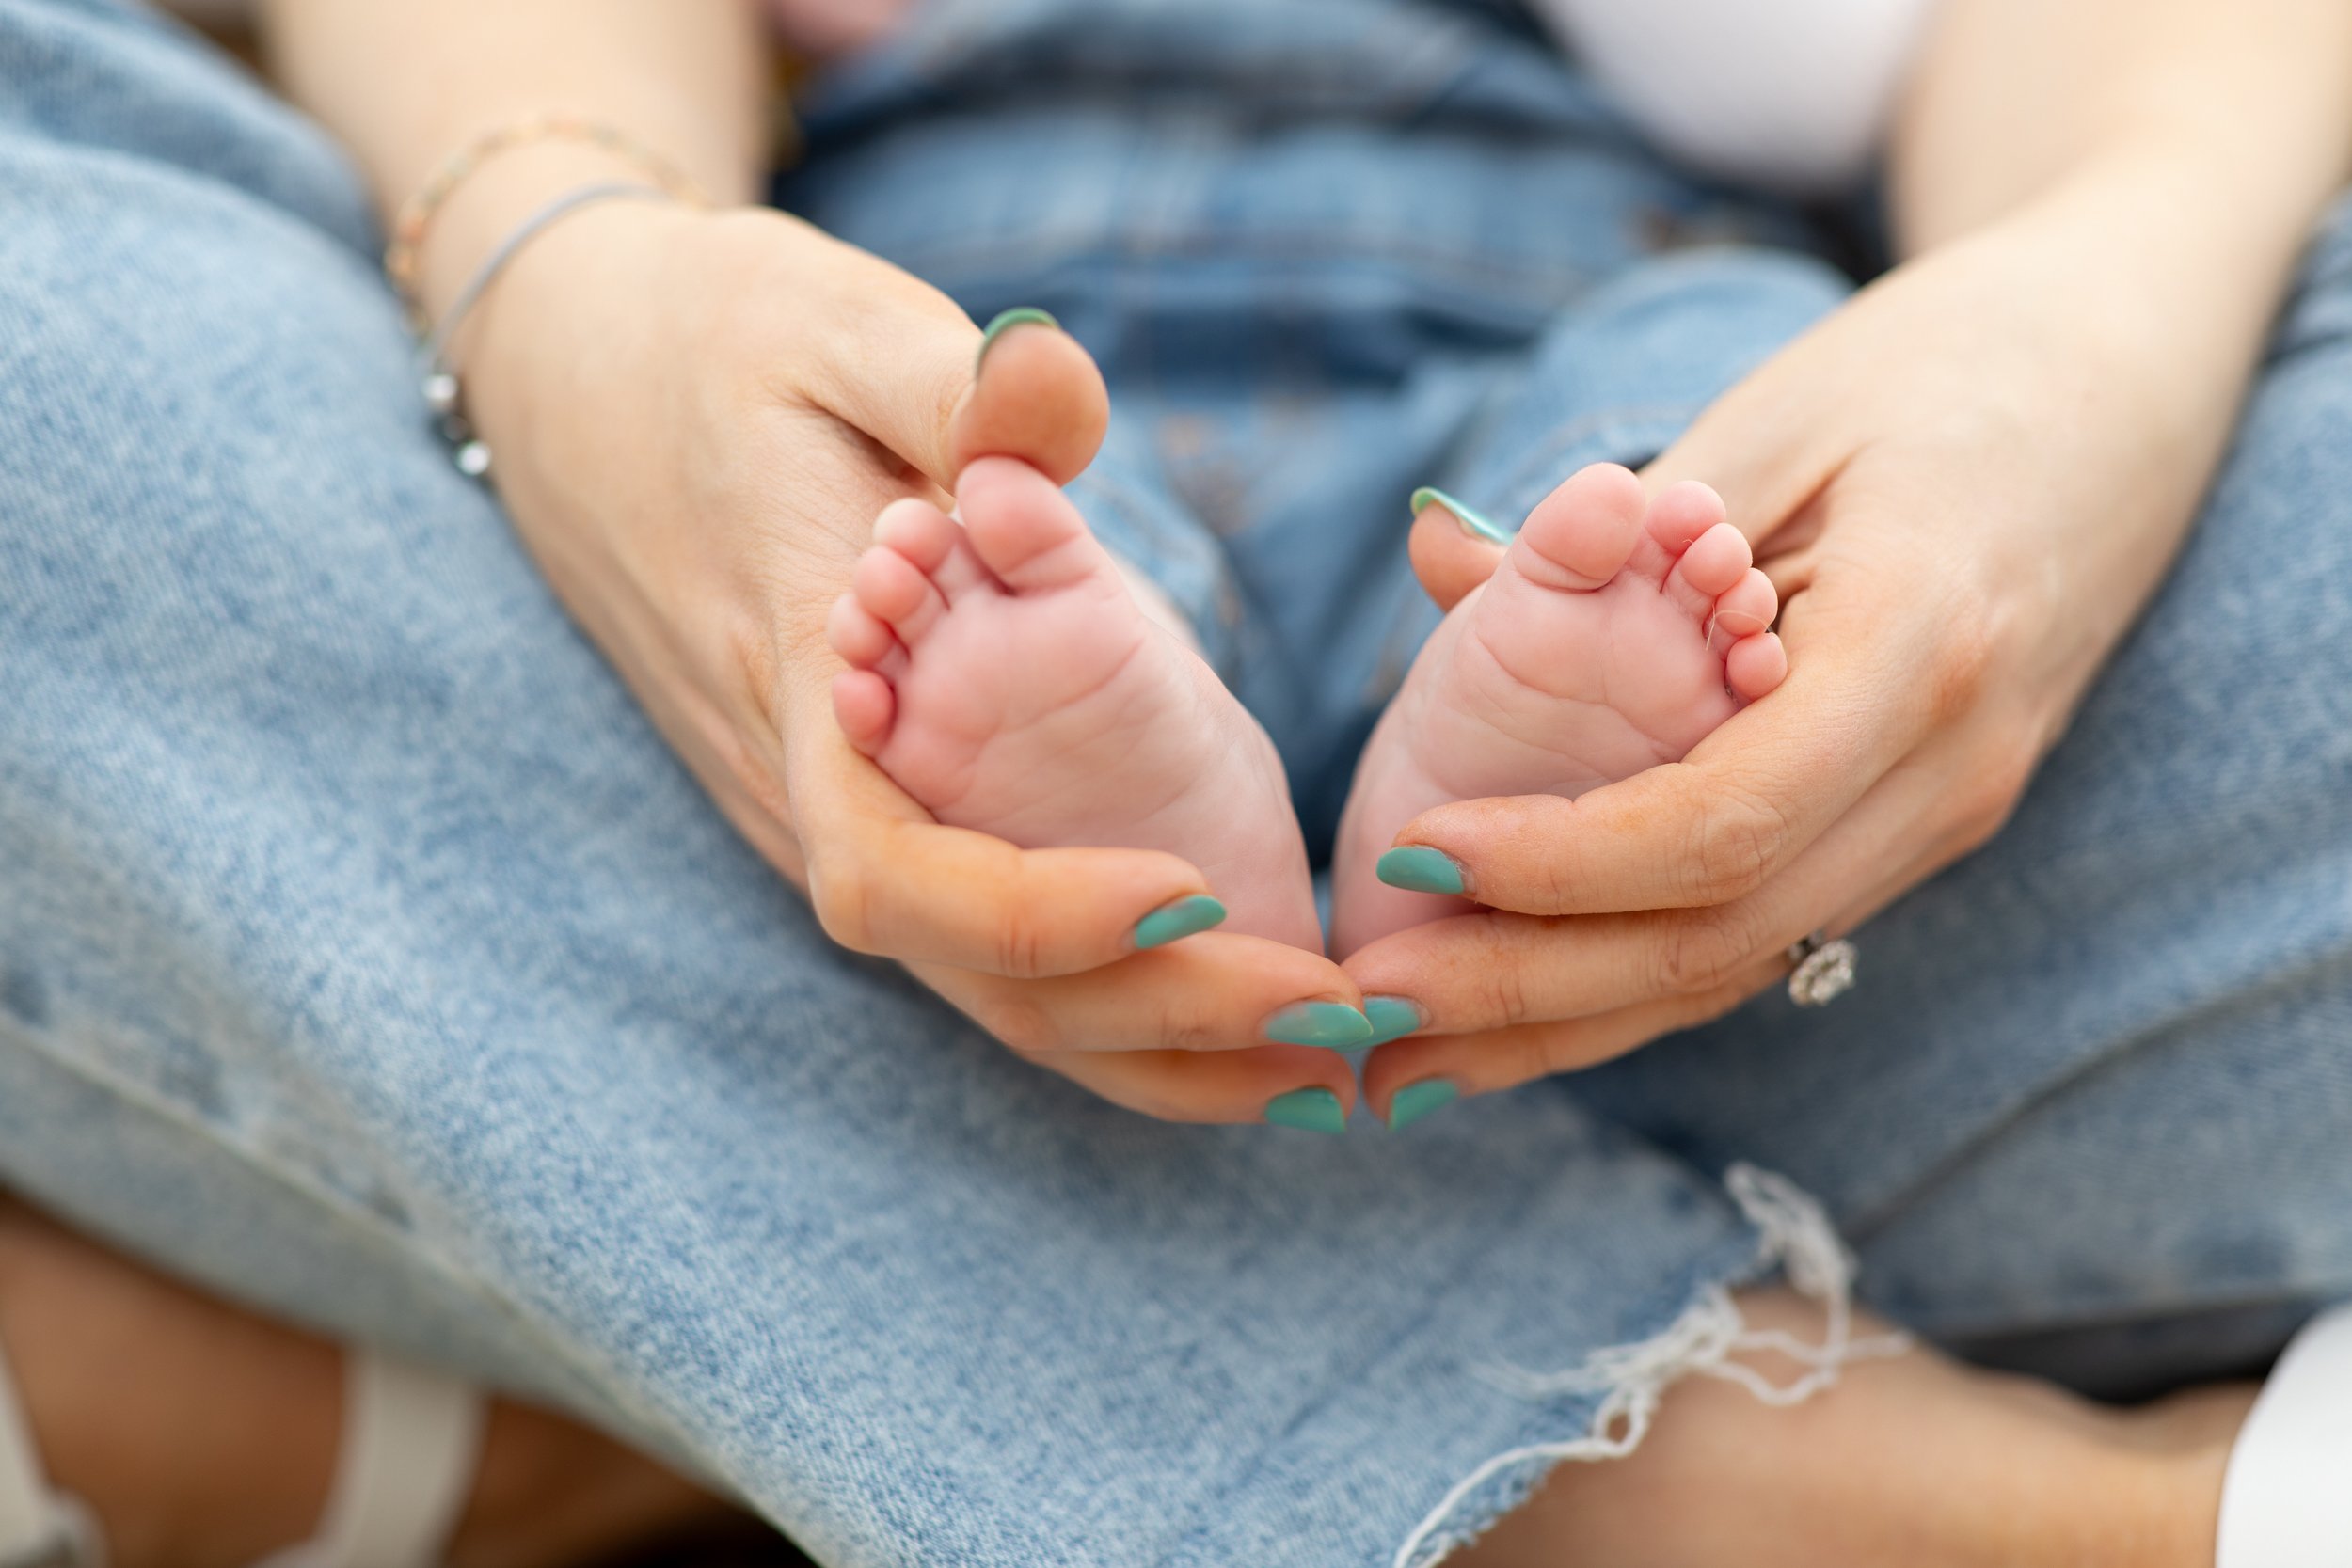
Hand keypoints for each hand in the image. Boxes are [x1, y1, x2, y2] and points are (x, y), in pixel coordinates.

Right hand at [464, 203, 1363, 1123]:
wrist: (577, 376)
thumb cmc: (713, 344)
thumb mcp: (827, 322)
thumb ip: (945, 379)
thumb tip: (1055, 391)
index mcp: (801, 680)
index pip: (891, 870)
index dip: (1036, 914)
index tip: (1191, 895)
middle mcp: (806, 784)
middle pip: (962, 969)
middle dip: (1147, 1013)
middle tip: (1332, 1017)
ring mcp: (828, 809)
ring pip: (976, 983)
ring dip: (1148, 1038)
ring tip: (1324, 1063)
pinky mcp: (867, 801)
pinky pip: (979, 944)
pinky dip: (1109, 995)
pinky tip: (1236, 1008)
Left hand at [1342, 178, 2253, 1113]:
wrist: (2130, 380)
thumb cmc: (1952, 363)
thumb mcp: (1780, 411)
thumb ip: (1616, 525)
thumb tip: (1436, 562)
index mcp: (1923, 648)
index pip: (1724, 820)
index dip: (1560, 864)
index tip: (1412, 859)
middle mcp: (1949, 770)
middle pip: (1722, 932)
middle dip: (1530, 986)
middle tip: (1367, 1008)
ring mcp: (1946, 813)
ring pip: (1742, 964)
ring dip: (1567, 1018)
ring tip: (1407, 1053)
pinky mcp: (1918, 823)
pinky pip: (1766, 928)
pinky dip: (1634, 976)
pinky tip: (1519, 1004)